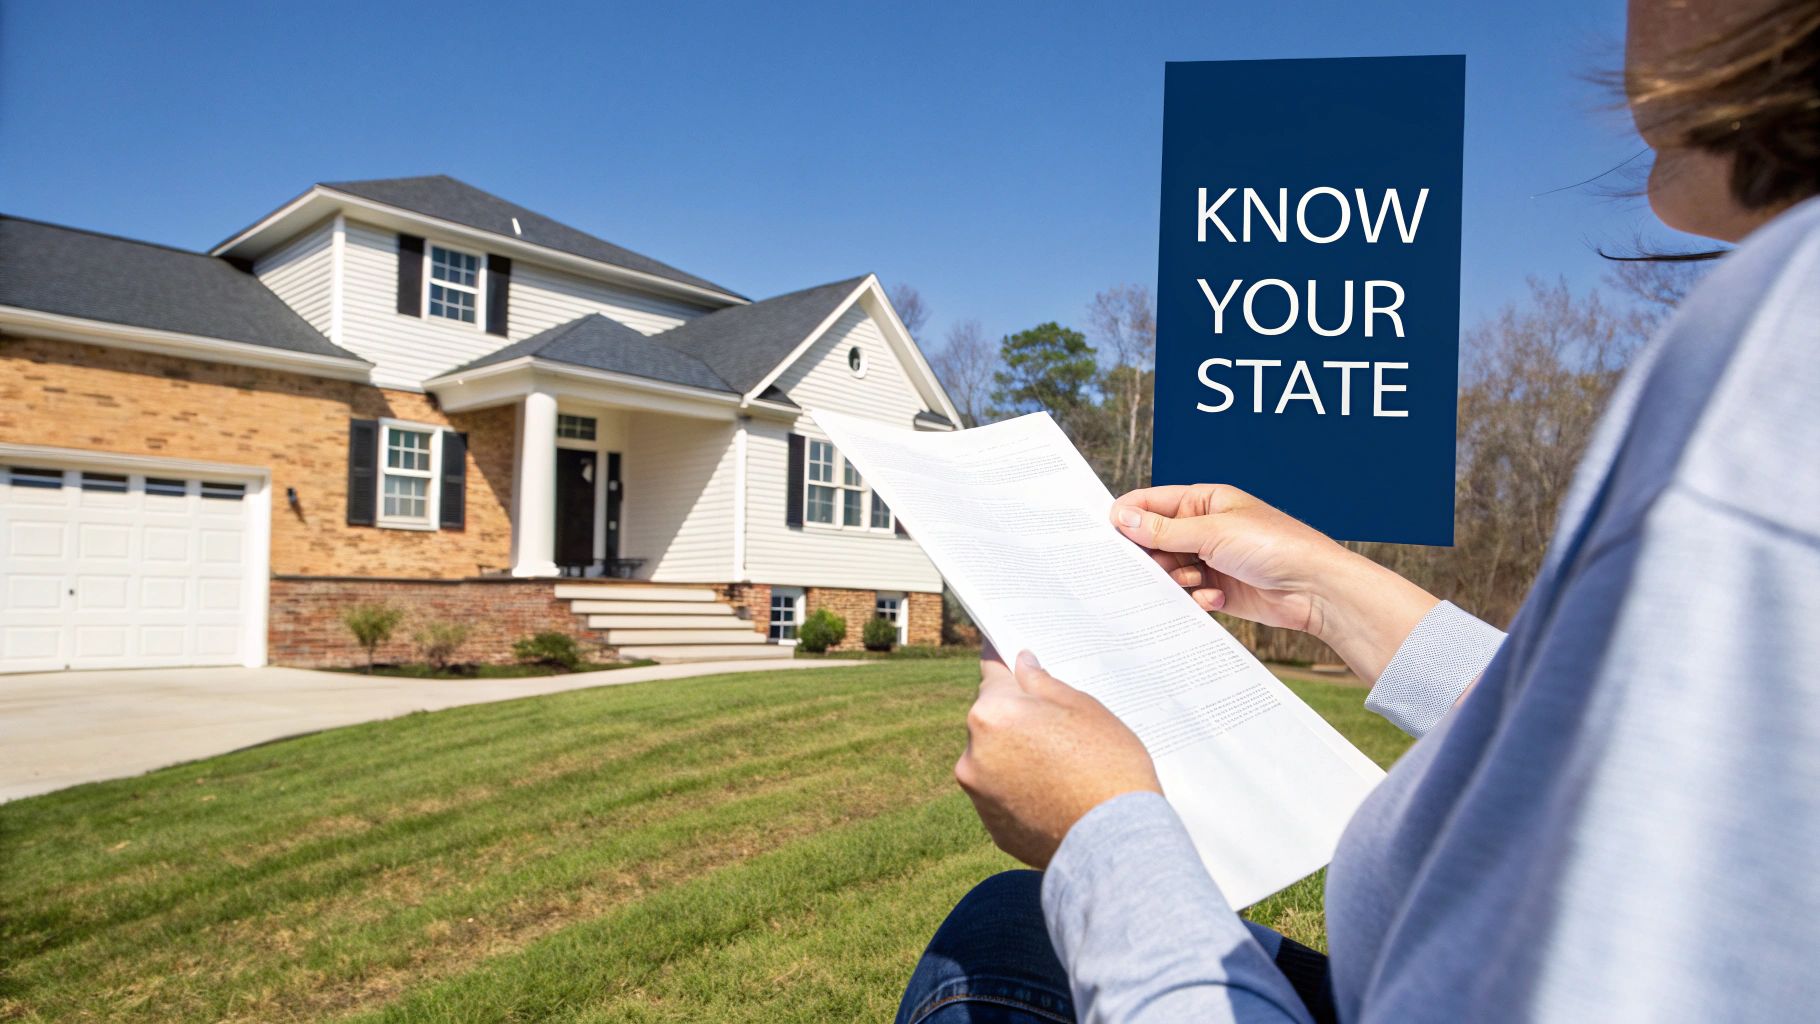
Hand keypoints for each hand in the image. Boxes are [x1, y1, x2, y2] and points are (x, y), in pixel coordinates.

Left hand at [955, 647, 1160, 868]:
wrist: (1116, 844)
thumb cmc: (1108, 766)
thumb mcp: (1084, 709)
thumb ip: (1044, 684)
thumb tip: (1022, 665)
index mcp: (993, 713)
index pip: (993, 671)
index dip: (1003, 660)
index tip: (1004, 650)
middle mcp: (973, 753)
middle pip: (991, 719)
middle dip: (1016, 716)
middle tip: (1058, 724)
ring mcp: (979, 795)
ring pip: (995, 758)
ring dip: (1017, 754)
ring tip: (1063, 766)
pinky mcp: (992, 827)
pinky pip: (1002, 795)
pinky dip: (1021, 790)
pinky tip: (1056, 794)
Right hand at [1109, 484, 1437, 683]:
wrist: (1315, 588)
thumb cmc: (1274, 545)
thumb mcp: (1212, 532)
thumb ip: (1163, 530)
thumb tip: (1121, 516)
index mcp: (1205, 501)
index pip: (1153, 502)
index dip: (1129, 515)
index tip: (1107, 532)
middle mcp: (1206, 528)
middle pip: (1156, 540)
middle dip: (1153, 556)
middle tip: (1150, 567)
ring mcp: (1212, 559)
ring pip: (1171, 570)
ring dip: (1178, 579)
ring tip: (1196, 581)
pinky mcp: (1220, 589)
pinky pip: (1190, 594)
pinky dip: (1197, 597)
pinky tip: (1215, 598)